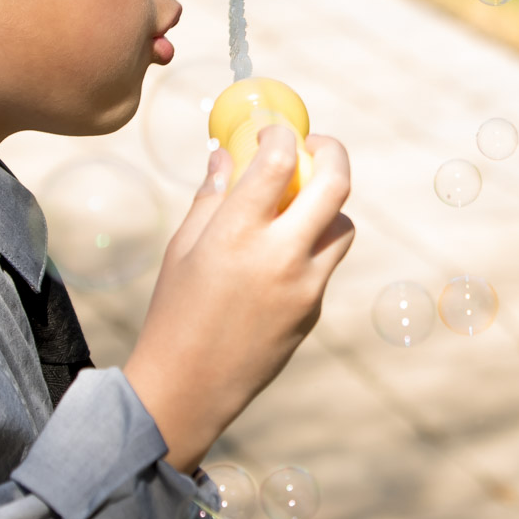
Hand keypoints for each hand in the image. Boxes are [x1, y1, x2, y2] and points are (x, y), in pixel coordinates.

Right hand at [123, 126, 354, 472]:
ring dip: (328, 205)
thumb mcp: (183, 249)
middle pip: (336, 184)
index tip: (272, 131)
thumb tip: (225, 155)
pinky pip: (325, 264)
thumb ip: (211, 198)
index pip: (280, 162)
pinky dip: (311, 246)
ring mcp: (304, 287)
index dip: (281, 135)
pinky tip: (276, 258)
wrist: (189, 387)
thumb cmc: (174, 312)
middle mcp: (279, 256)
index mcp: (236, 234)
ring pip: (343, 226)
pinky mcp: (313, 311)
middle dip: (333, 152)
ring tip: (296, 206)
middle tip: (316, 144)